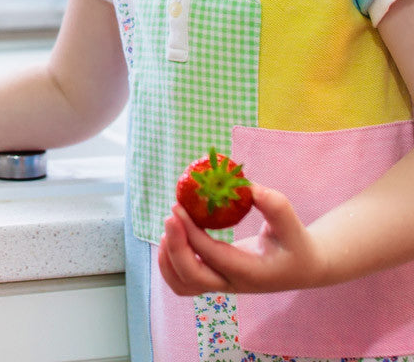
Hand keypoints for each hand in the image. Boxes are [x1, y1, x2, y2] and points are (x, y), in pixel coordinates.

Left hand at [158, 184, 330, 295]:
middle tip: (170, 215)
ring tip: (169, 227)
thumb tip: (247, 185)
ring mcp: (220, 283)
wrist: (302, 267)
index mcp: (250, 273)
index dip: (191, 233)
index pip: (212, 256)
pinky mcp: (214, 277)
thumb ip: (275, 206)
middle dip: (175, 247)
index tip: (178, 207)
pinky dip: (170, 262)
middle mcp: (231, 283)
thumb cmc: (295, 242)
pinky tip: (174, 235)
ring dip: (168, 258)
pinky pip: (183, 279)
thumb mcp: (291, 224)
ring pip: (182, 284)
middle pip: (192, 277)